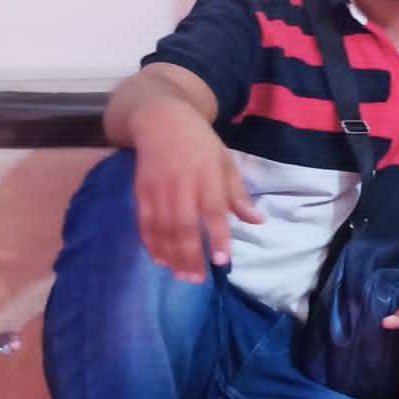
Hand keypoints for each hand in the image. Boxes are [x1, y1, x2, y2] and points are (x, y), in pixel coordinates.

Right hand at [129, 102, 264, 283]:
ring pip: (163, 229)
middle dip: (190, 256)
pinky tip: (158, 259)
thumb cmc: (199, 142)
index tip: (223, 261)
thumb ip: (237, 194)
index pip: (214, 212)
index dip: (218, 237)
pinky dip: (150, 243)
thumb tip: (257, 221)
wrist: (159, 118)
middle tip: (197, 280)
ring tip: (181, 275)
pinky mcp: (140, 191)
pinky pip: (144, 223)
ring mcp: (158, 189)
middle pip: (185, 227)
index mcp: (207, 176)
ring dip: (171, 255)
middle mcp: (181, 185)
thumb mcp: (225, 161)